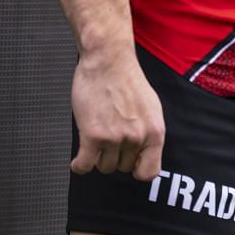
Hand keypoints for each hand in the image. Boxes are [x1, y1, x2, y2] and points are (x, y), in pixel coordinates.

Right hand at [71, 49, 164, 180]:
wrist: (108, 63)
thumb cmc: (127, 82)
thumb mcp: (151, 109)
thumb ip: (149, 132)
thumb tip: (145, 153)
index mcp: (155, 132)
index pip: (150, 171)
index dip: (137, 170)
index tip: (130, 164)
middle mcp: (137, 138)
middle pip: (122, 168)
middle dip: (115, 156)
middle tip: (109, 139)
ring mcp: (115, 138)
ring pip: (104, 167)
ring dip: (97, 157)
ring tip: (97, 140)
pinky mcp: (93, 135)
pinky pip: (84, 166)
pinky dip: (79, 166)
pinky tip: (79, 159)